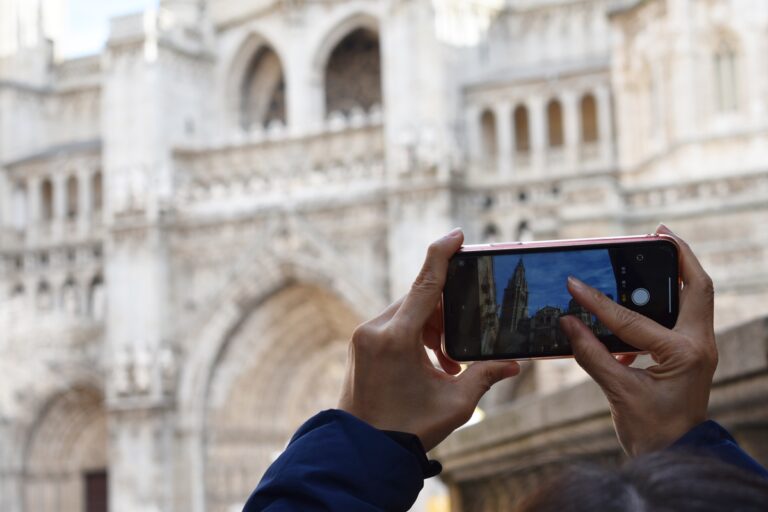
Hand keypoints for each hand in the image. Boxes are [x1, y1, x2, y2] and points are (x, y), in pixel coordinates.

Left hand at [338, 229, 519, 450]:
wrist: (361, 450)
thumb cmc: (407, 429)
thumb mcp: (455, 404)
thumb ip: (485, 376)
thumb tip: (514, 363)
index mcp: (397, 338)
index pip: (425, 284)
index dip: (443, 255)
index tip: (458, 235)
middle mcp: (375, 329)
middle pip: (420, 300)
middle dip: (446, 314)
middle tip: (461, 345)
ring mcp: (363, 336)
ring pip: (407, 312)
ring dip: (432, 329)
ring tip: (447, 365)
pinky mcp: (360, 344)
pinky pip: (394, 325)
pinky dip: (415, 336)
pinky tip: (430, 364)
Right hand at [559, 224, 716, 455]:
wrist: (676, 454)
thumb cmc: (652, 431)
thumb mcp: (618, 393)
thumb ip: (591, 354)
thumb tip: (566, 323)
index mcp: (684, 354)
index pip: (633, 319)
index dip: (598, 302)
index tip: (575, 283)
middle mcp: (699, 345)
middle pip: (698, 286)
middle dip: (679, 256)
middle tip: (657, 232)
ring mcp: (698, 348)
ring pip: (694, 297)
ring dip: (676, 273)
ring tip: (653, 251)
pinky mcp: (689, 354)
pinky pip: (680, 316)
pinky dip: (663, 300)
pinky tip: (639, 298)